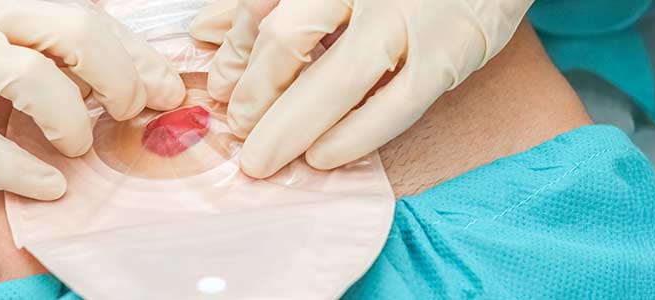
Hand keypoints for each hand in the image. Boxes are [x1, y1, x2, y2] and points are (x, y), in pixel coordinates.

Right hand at [0, 0, 184, 199]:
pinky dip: (27, 172)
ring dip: (76, 122)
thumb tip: (99, 48)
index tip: (164, 80)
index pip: (92, 18)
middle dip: (122, 79)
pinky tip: (49, 184)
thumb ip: (30, 16)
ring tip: (78, 143)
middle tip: (132, 109)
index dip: (137, 54)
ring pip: (43, 88)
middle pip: (82, 40)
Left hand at [190, 0, 532, 177]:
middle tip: (238, 133)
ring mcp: (408, 17)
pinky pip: (394, 106)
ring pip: (336, 79)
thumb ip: (267, 1)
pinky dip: (353, 136)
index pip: (263, 10)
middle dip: (253, 94)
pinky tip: (322, 156)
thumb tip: (204, 31)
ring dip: (291, 126)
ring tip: (264, 158)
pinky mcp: (450, 52)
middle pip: (288, 39)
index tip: (224, 93)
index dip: (235, 56)